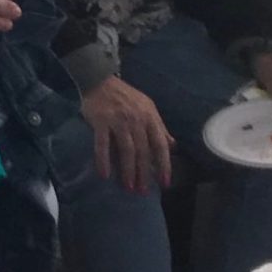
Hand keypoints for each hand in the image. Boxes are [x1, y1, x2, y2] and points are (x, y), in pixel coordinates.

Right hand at [82, 75, 172, 193]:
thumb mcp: (147, 107)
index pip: (160, 145)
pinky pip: (102, 144)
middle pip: (143, 151)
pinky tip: (104, 174)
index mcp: (150, 117)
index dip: (163, 165)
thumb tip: (172, 146)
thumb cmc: (124, 96)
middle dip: (144, 173)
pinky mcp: (100, 121)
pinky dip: (103, 160)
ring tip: (128, 187)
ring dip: (128, 170)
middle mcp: (136, 119)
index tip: (164, 183)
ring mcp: (118, 120)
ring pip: (126, 150)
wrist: (99, 80)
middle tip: (142, 191)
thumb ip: (159, 127)